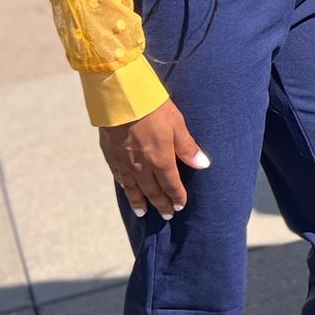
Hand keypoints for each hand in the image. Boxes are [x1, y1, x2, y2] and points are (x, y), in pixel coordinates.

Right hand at [99, 99, 208, 219]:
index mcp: (160, 160)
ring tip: (143, 213)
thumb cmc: (154, 109)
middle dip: (160, 204)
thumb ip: (188, 147)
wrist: (121, 99)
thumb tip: (203, 164)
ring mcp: (124, 163)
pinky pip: (119, 177)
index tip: (180, 206)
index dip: (176, 197)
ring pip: (133, 189)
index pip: (171, 185)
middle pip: (152, 191)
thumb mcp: (177, 125)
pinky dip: (125, 187)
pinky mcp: (111, 156)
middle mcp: (141, 167)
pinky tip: (127, 189)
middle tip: (166, 216)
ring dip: (139, 202)